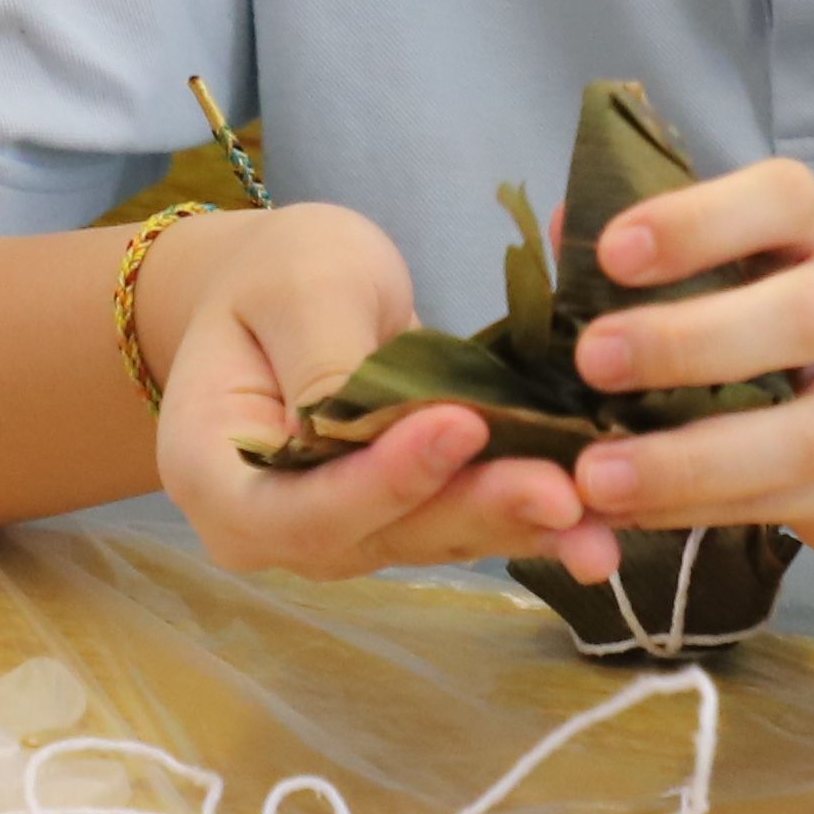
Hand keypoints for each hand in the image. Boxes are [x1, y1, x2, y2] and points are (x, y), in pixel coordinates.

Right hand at [142, 199, 602, 575]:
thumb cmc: (275, 275)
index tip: (460, 425)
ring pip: (432, 538)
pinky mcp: (403, 520)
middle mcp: (273, 526)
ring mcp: (343, 532)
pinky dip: (530, 516)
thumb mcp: (298, 286)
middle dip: (473, 511)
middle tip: (561, 491)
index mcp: (214, 471)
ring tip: (596, 515)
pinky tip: (600, 518)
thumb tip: (372, 426)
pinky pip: (464, 522)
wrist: (280, 290)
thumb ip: (329, 360)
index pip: (297, 505)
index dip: (382, 479)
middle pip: (377, 535)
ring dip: (517, 526)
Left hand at [546, 154, 813, 570]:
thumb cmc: (786, 335)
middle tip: (593, 359)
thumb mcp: (744, 276)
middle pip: (805, 315)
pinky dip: (691, 510)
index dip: (698, 220)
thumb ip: (660, 257)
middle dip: (690, 340)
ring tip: (596, 476)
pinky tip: (623, 514)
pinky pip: (776, 503)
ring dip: (687, 460)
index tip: (613, 250)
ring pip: (800, 435)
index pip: (783, 199)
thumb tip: (560, 232)